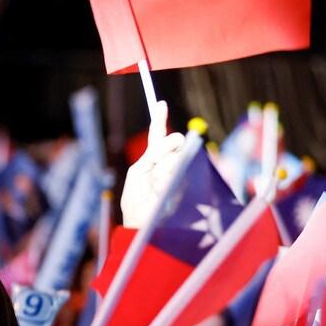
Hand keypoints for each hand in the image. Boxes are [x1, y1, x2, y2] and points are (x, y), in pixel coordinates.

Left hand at [120, 100, 186, 229]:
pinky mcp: (188, 182)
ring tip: (156, 187)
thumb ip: (154, 154)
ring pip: (177, 155)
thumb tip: (175, 140)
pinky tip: (162, 189)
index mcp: (152, 159)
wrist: (144, 222)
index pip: (157, 135)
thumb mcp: (138, 173)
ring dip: (164, 169)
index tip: (160, 103)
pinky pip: (179, 169)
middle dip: (166, 147)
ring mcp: (181, 172)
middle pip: (175, 140)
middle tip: (157, 164)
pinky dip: (167, 178)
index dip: (159, 119)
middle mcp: (169, 162)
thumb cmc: (137, 200)